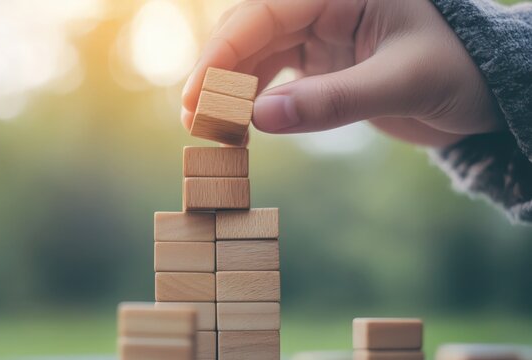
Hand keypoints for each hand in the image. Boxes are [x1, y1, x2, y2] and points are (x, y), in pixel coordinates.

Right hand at [181, 0, 503, 147]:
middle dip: (217, 73)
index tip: (196, 96)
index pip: (264, 12)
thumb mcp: (404, 83)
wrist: (485, 90)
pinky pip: (273, 75)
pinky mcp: (319, 61)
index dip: (223, 53)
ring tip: (208, 127)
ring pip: (255, 54)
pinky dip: (252, 99)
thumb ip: (335, 100)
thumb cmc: (459, 72)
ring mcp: (319, 33)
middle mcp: (322, 5)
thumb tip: (260, 119)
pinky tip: (240, 124)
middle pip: (250, 31)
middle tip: (192, 118)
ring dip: (228, 89)